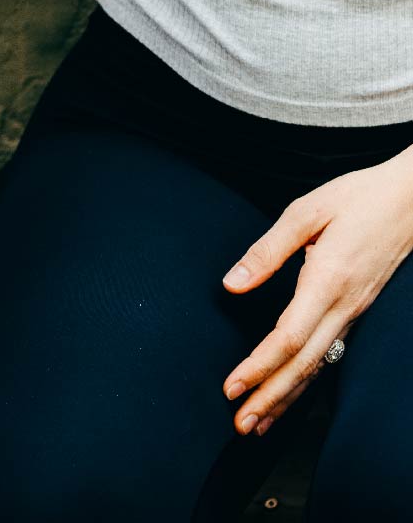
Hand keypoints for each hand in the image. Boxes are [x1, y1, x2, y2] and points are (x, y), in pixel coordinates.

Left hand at [220, 155, 412, 435]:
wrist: (412, 199)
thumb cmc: (358, 198)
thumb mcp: (306, 211)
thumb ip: (267, 250)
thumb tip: (232, 283)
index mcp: (326, 281)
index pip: (288, 338)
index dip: (258, 367)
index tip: (231, 387)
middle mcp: (343, 306)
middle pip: (303, 365)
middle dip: (270, 398)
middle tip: (239, 426)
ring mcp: (354, 312)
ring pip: (318, 366)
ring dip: (287, 397)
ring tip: (258, 424)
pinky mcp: (356, 310)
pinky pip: (329, 353)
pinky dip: (306, 379)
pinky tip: (290, 392)